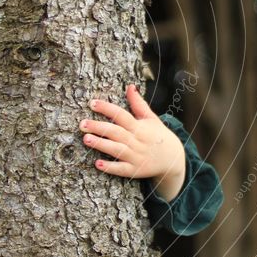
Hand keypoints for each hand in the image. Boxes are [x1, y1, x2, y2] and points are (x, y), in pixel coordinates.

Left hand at [79, 84, 185, 200]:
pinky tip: (98, 164)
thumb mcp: (151, 118)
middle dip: (99, 127)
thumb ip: (138, 104)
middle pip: (116, 132)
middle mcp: (137, 141)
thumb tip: (130, 87)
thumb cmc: (158, 135)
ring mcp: (136, 156)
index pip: (121, 115)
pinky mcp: (135, 170)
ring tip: (86, 139)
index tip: (92, 103)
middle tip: (82, 124)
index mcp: (140, 127)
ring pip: (117, 150)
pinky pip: (122, 169)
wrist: (173, 159)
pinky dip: (110, 167)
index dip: (107, 108)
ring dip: (101, 144)